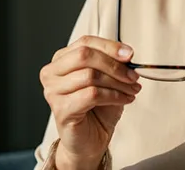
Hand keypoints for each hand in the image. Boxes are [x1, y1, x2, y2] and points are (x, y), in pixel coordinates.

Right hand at [40, 36, 140, 167]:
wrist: (89, 141)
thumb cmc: (96, 109)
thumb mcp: (106, 79)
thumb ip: (112, 63)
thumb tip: (126, 54)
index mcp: (61, 60)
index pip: (85, 42)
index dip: (110, 46)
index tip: (130, 55)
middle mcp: (51, 73)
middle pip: (85, 55)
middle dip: (114, 64)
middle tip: (133, 75)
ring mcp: (53, 92)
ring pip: (90, 75)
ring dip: (117, 82)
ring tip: (132, 89)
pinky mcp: (61, 110)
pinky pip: (92, 95)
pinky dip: (114, 95)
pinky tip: (124, 99)